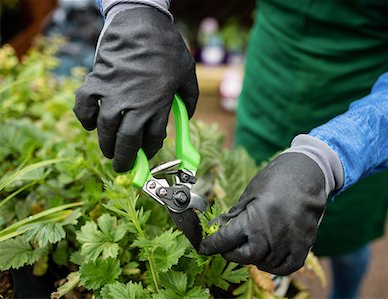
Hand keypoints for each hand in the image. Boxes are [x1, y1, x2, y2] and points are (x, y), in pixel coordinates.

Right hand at [74, 6, 197, 171]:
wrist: (142, 24)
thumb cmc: (168, 49)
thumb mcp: (188, 74)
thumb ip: (190, 99)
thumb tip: (188, 116)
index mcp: (158, 106)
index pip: (152, 140)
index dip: (150, 151)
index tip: (147, 155)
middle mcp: (134, 105)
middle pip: (126, 142)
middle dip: (124, 160)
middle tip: (122, 166)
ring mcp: (112, 94)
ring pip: (105, 130)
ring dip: (105, 144)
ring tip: (109, 151)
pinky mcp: (96, 82)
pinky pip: (84, 106)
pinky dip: (84, 118)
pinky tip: (89, 125)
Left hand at [199, 153, 326, 274]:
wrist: (307, 173)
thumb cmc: (275, 179)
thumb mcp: (249, 193)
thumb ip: (234, 215)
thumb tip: (217, 227)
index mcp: (254, 219)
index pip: (225, 240)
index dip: (211, 245)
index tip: (204, 247)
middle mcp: (271, 234)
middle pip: (244, 256)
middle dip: (231, 253)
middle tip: (228, 246)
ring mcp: (289, 242)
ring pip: (265, 263)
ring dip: (253, 258)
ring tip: (249, 246)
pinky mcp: (304, 245)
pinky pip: (287, 267)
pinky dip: (275, 266)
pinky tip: (268, 257)